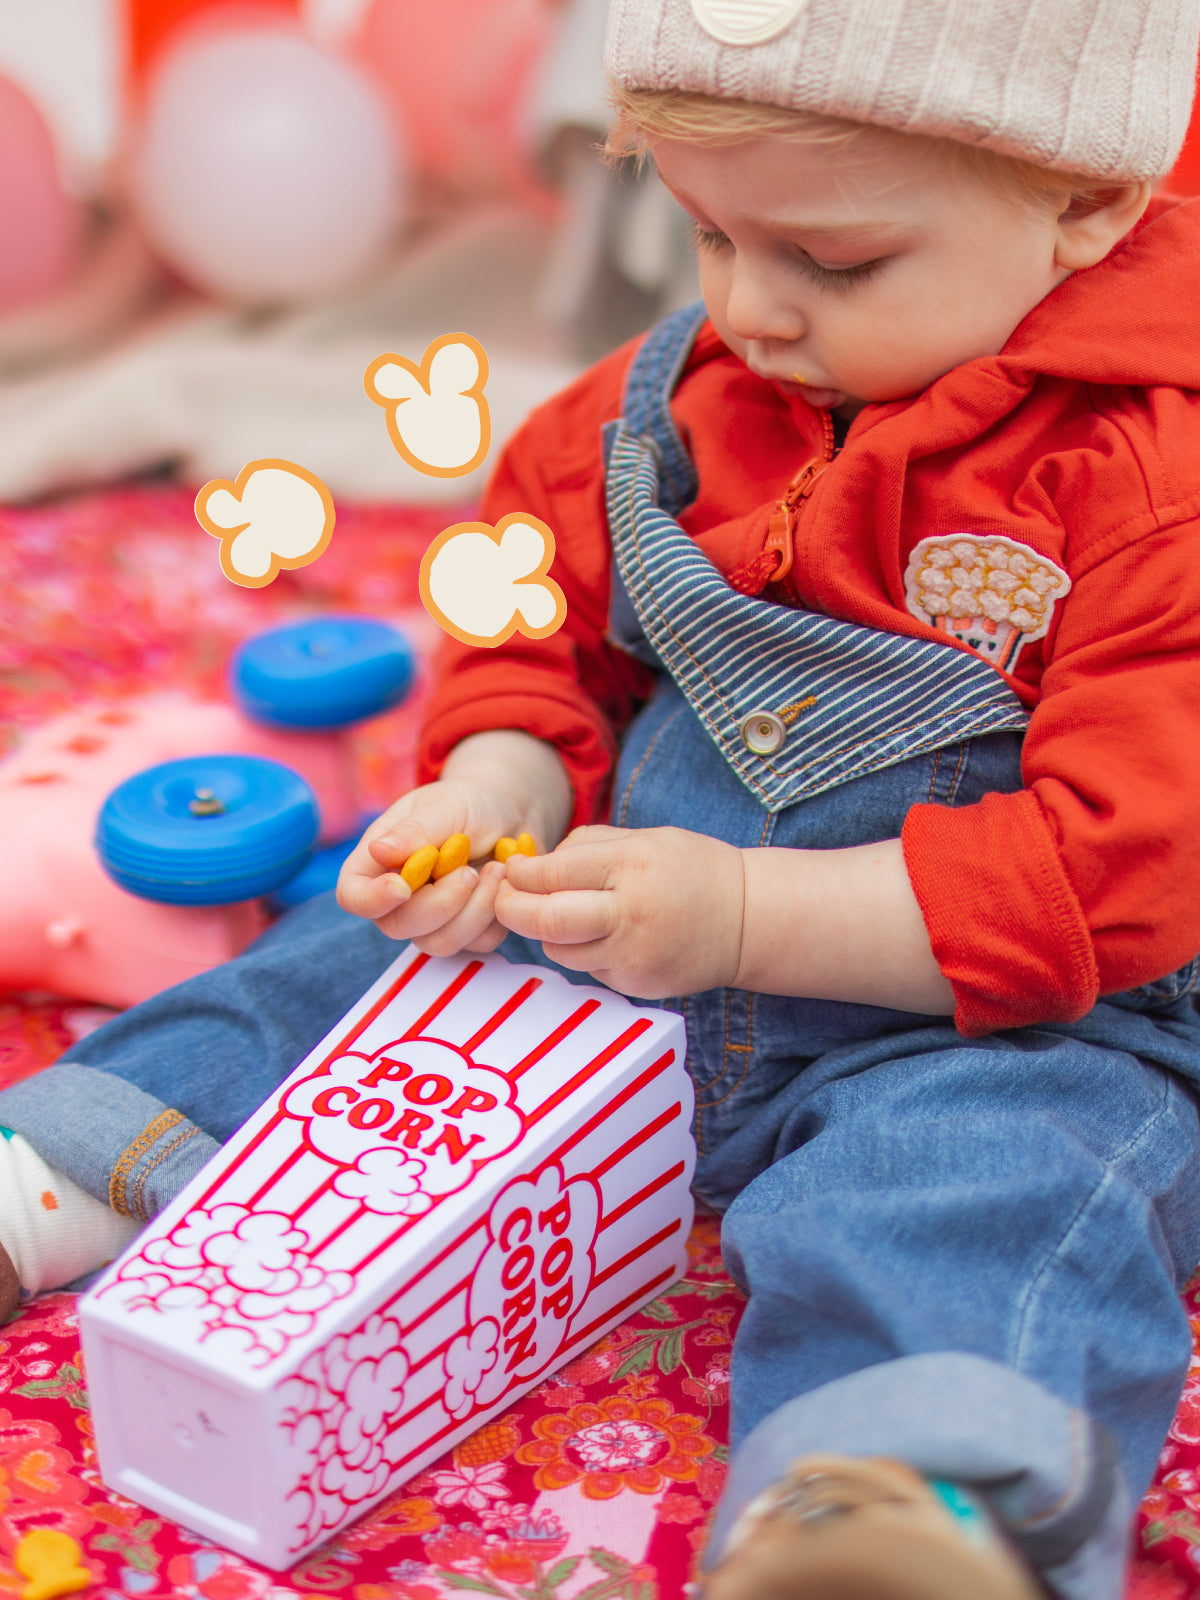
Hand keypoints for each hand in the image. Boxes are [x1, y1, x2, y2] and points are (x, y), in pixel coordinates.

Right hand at [336, 730, 571, 956]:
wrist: (509, 812)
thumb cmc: (468, 803)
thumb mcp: (444, 807)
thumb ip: (414, 830)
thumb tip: (378, 851)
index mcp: (378, 862)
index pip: (353, 896)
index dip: (372, 899)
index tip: (403, 886)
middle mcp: (399, 898)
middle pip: (398, 926)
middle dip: (440, 903)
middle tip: (470, 870)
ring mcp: (431, 919)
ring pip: (439, 942)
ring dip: (473, 911)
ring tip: (496, 870)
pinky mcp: (467, 930)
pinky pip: (477, 943)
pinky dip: (495, 916)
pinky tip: (503, 882)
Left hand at [495, 824, 744, 998]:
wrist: (748, 919)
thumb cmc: (691, 869)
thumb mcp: (643, 838)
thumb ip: (586, 846)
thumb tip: (531, 866)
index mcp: (630, 866)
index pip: (551, 873)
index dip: (520, 873)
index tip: (513, 869)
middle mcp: (629, 913)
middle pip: (545, 920)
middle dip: (510, 909)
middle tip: (503, 899)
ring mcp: (633, 955)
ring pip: (558, 950)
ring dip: (547, 933)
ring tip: (564, 914)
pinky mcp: (636, 984)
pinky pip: (587, 968)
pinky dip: (583, 951)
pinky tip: (606, 935)